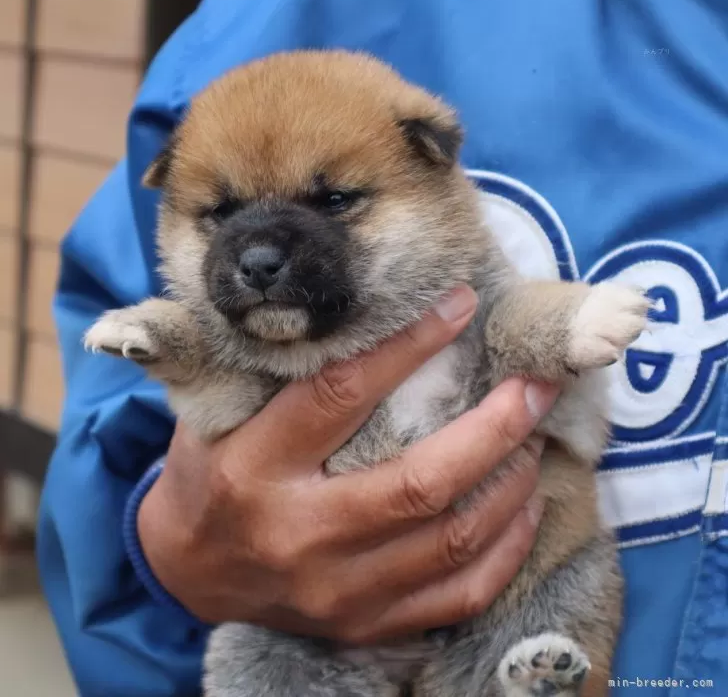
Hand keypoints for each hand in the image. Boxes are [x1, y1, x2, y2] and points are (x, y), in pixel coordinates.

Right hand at [137, 285, 557, 643]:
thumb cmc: (209, 474)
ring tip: (537, 437)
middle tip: (534, 385)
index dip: (409, 345)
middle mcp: (298, 534)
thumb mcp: (222, 415)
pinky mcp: (363, 626)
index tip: (461, 307)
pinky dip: (507, 550)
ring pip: (451, 541)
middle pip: (419, 483)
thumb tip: (366, 316)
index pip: (341, 395)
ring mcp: (335, 591)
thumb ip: (282, 375)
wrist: (188, 570)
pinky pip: (458, 596)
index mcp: (255, 466)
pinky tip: (526, 508)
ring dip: (510, 484)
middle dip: (494, 428)